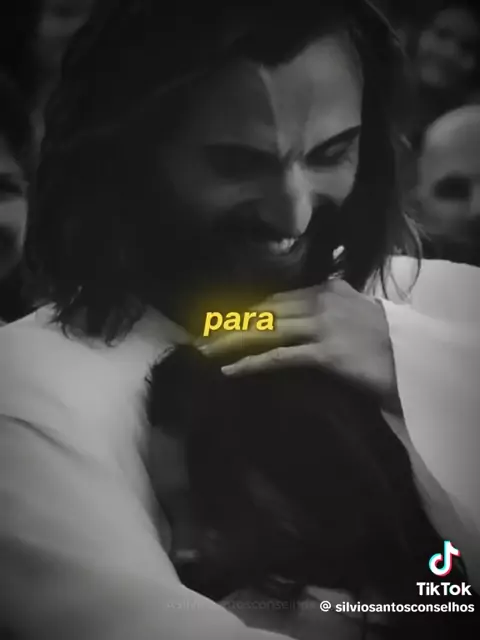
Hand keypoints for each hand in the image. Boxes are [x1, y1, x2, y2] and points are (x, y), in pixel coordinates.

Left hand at [198, 280, 400, 413]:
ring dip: (230, 342)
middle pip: (262, 313)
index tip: (219, 321)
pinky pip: (279, 357)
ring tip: (205, 353)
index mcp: (324, 290)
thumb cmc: (383, 338)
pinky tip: (230, 370)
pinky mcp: (325, 353)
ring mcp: (321, 327)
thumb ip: (329, 299)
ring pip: (265, 331)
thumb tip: (304, 303)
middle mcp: (319, 303)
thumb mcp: (354, 308)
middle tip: (200, 338)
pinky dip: (251, 363)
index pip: (272, 300)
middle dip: (228, 325)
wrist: (412, 359)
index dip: (243, 312)